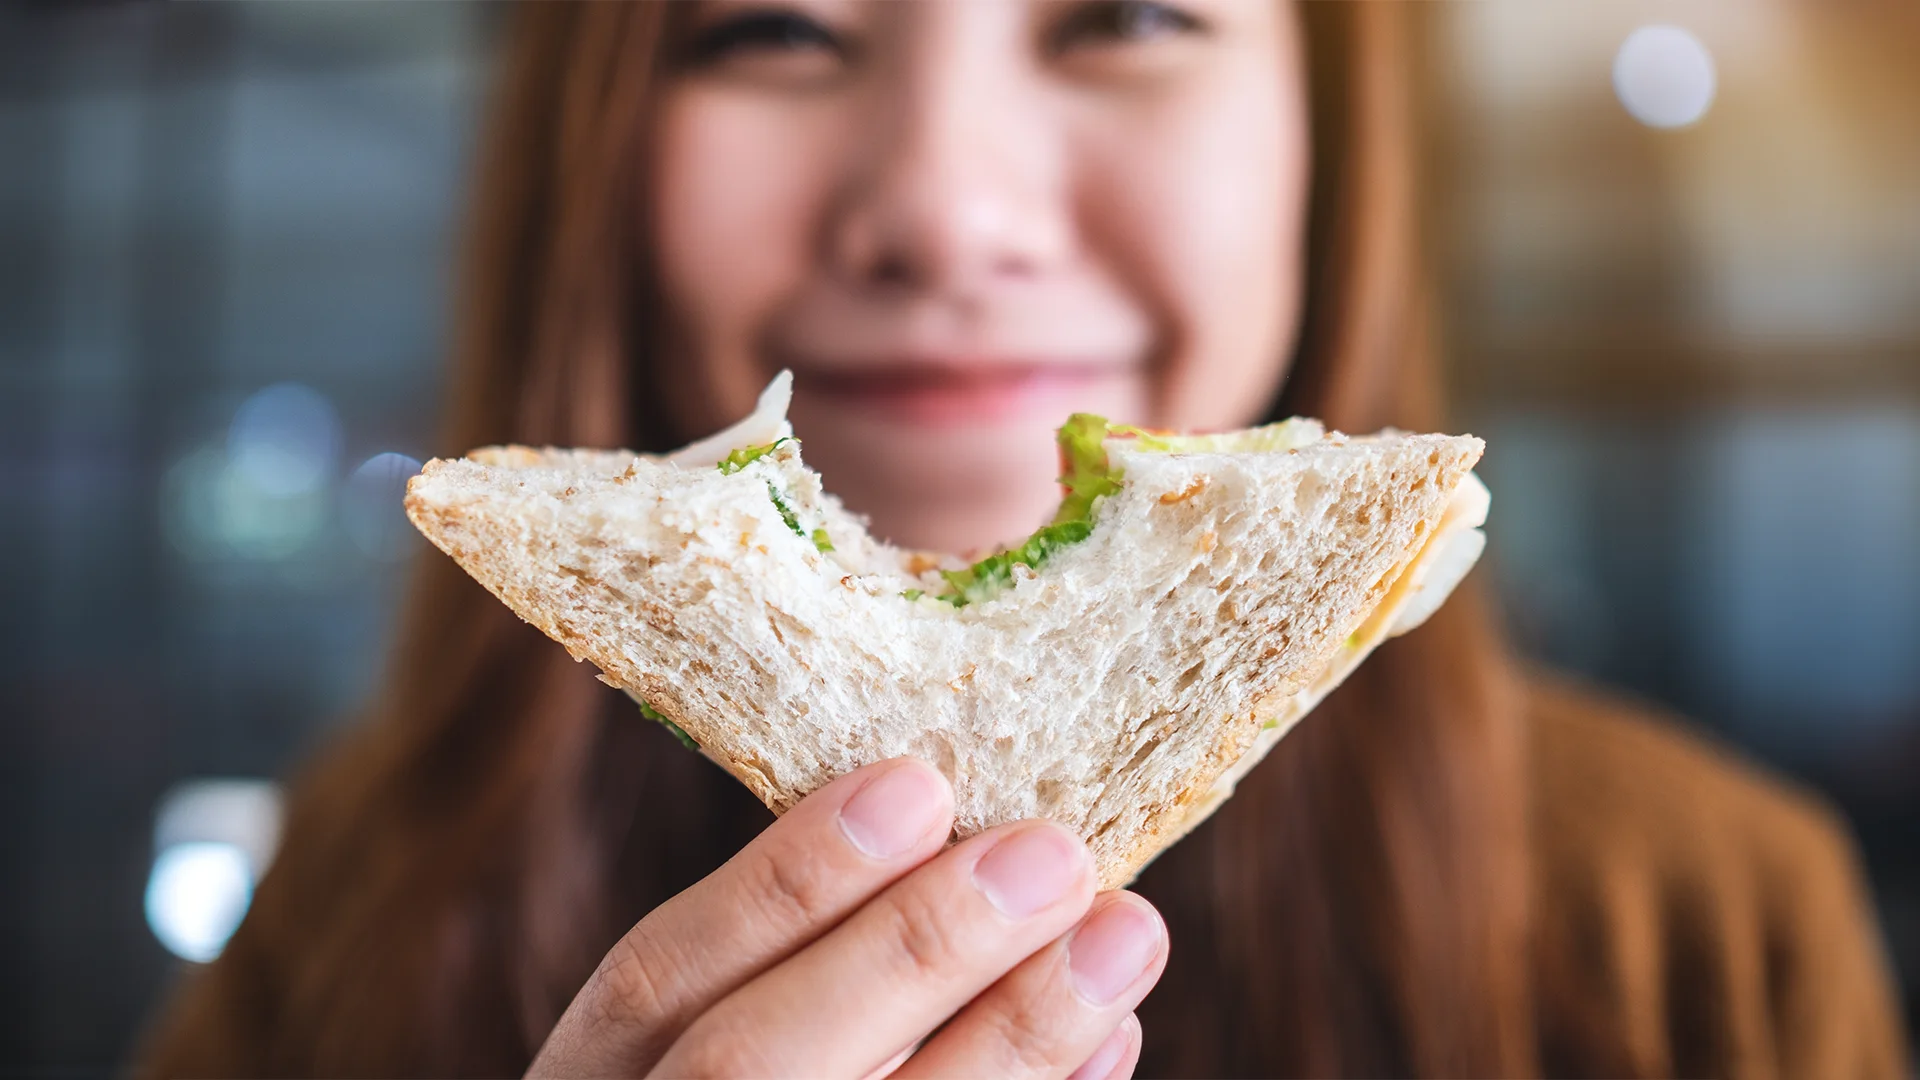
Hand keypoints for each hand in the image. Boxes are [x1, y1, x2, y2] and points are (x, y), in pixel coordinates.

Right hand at [527, 757, 1165, 1078]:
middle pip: (754, 1069)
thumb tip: (963, 847)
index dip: (784, 882)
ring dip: (1014, 1040)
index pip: (656, 982)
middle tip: (1054, 854)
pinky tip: (1108, 1044)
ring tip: (1124, 935)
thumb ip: (790, 966)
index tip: (915, 786)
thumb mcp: (699, 1040)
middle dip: (912, 952)